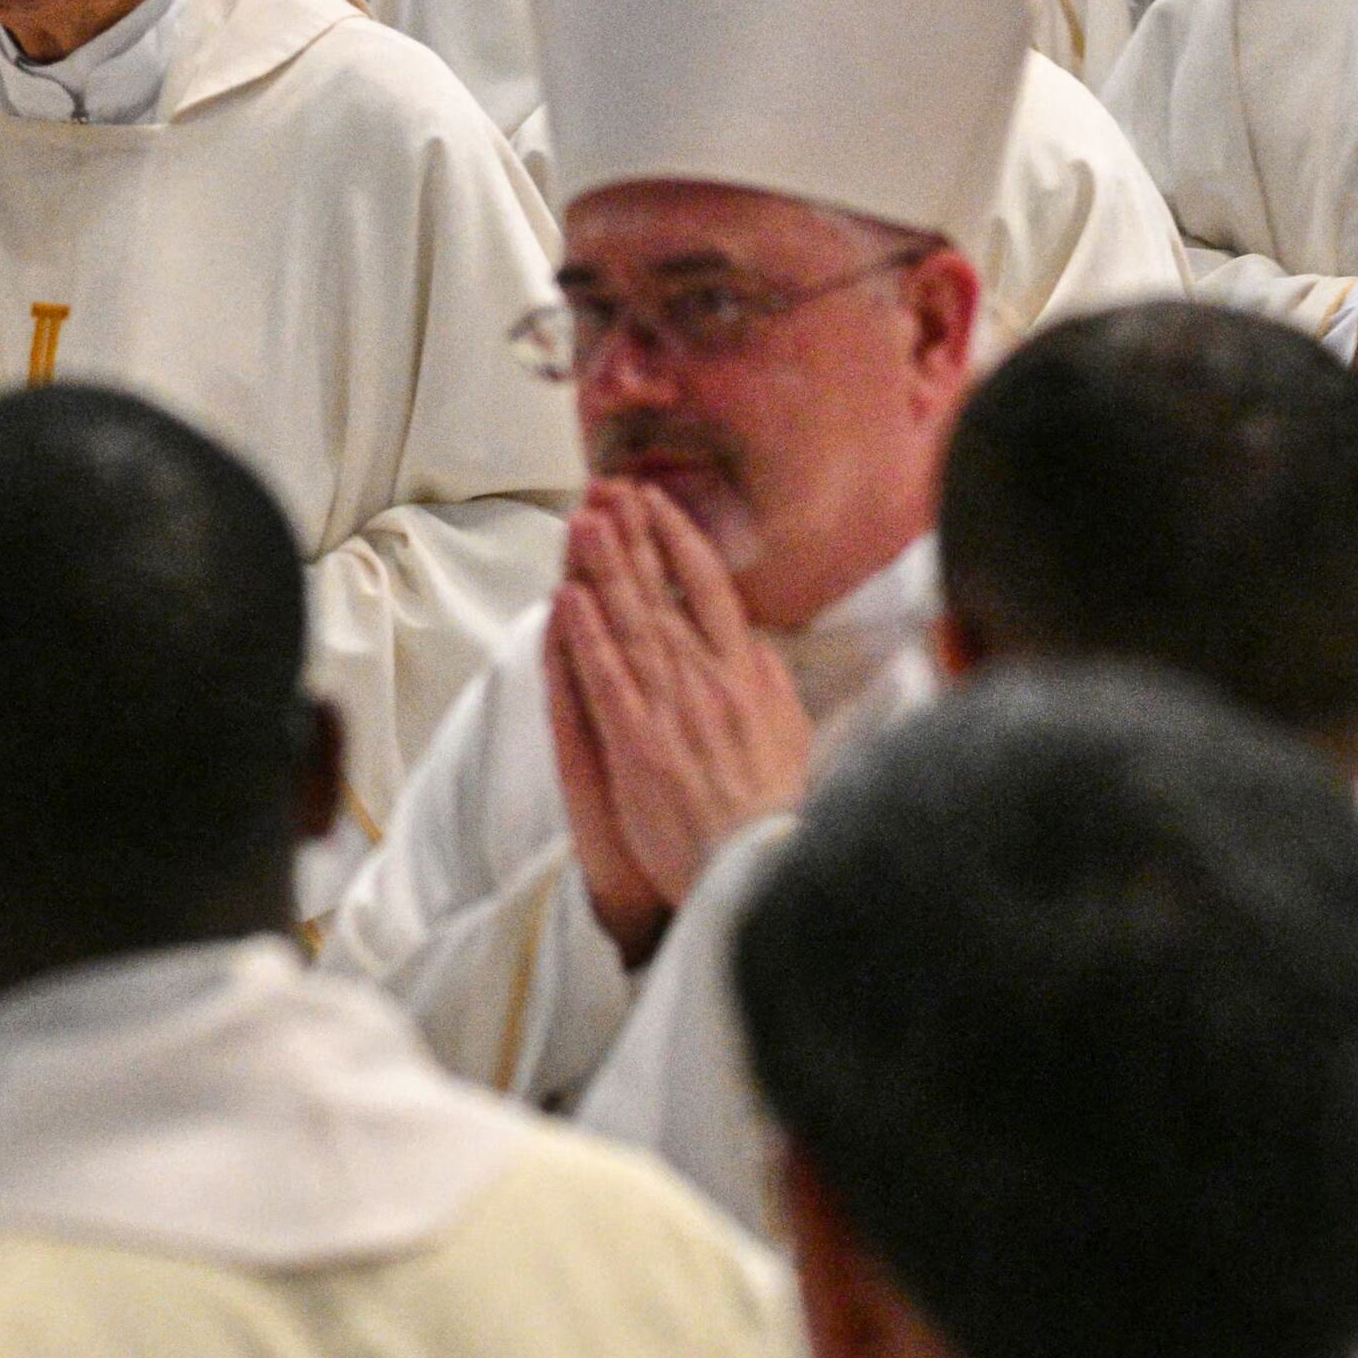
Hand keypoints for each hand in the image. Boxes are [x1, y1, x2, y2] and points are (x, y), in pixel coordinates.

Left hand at [543, 481, 810, 964]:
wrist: (756, 868)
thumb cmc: (771, 805)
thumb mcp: (790, 731)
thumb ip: (770, 678)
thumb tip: (753, 638)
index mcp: (746, 673)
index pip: (710, 588)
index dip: (680, 538)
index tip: (656, 502)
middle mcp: (709, 681)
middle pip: (663, 593)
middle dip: (633, 537)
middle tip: (607, 489)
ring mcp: (671, 711)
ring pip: (632, 625)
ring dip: (604, 570)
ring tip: (582, 522)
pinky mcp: (639, 746)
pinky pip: (607, 681)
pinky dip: (587, 638)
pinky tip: (567, 600)